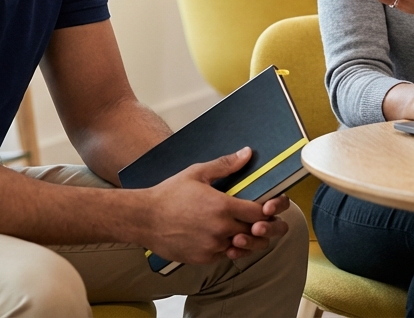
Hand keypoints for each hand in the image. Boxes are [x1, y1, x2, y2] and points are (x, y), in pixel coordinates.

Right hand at [141, 148, 289, 263]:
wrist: (143, 219)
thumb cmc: (168, 195)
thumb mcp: (197, 173)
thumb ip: (225, 165)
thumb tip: (246, 154)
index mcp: (223, 207)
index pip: (260, 213)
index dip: (269, 210)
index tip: (269, 206)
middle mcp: (221, 229)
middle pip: (257, 233)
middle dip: (264, 227)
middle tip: (264, 221)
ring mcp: (212, 246)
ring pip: (244, 247)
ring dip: (249, 240)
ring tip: (247, 230)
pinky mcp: (204, 258)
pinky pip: (226, 255)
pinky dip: (230, 248)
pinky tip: (226, 237)